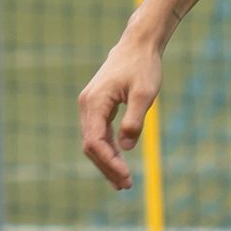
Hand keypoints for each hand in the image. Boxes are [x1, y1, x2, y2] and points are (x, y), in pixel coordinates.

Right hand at [78, 34, 162, 189]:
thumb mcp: (144, 94)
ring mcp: (90, 106)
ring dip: (107, 162)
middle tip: (126, 186)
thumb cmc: (143, 67)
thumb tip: (125, 148)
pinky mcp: (97, 106)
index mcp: (94, 102)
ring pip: (93, 142)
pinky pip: (99, 134)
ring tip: (123, 182)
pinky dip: (108, 150)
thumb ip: (134, 121)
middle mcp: (86, 105)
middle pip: (91, 146)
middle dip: (107, 167)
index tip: (125, 177)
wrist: (138, 45)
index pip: (95, 142)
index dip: (108, 163)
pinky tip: (119, 163)